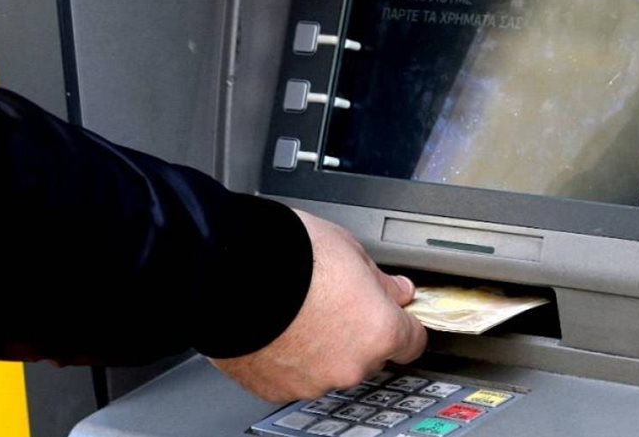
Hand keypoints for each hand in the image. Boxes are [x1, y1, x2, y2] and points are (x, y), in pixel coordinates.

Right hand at [210, 209, 426, 401]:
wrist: (226, 270)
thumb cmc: (287, 254)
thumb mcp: (349, 249)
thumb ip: (379, 280)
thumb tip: (396, 291)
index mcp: (379, 331)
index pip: (412, 341)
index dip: (401, 323)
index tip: (393, 314)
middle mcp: (350, 365)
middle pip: (368, 355)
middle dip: (356, 333)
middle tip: (332, 302)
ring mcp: (312, 382)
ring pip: (329, 367)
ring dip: (320, 347)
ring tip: (296, 312)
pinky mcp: (275, 389)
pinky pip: (293, 376)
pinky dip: (289, 358)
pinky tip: (276, 329)